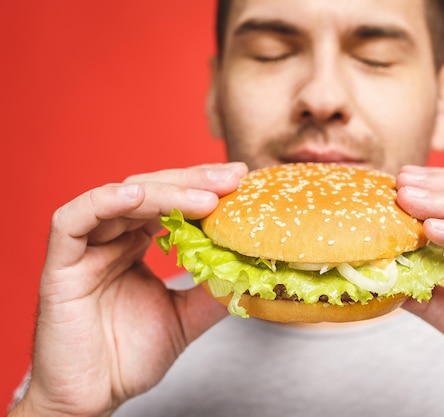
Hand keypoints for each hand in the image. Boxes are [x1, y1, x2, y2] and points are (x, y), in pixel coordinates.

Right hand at [13, 163, 247, 416]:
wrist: (91, 398)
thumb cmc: (128, 356)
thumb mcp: (184, 318)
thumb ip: (212, 291)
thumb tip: (250, 269)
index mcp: (136, 244)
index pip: (171, 203)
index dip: (204, 189)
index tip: (241, 181)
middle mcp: (111, 239)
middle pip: (151, 192)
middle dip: (193, 182)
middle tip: (232, 178)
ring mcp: (85, 249)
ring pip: (120, 199)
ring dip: (165, 193)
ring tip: (205, 198)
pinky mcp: (60, 265)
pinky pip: (73, 221)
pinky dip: (104, 203)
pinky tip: (138, 196)